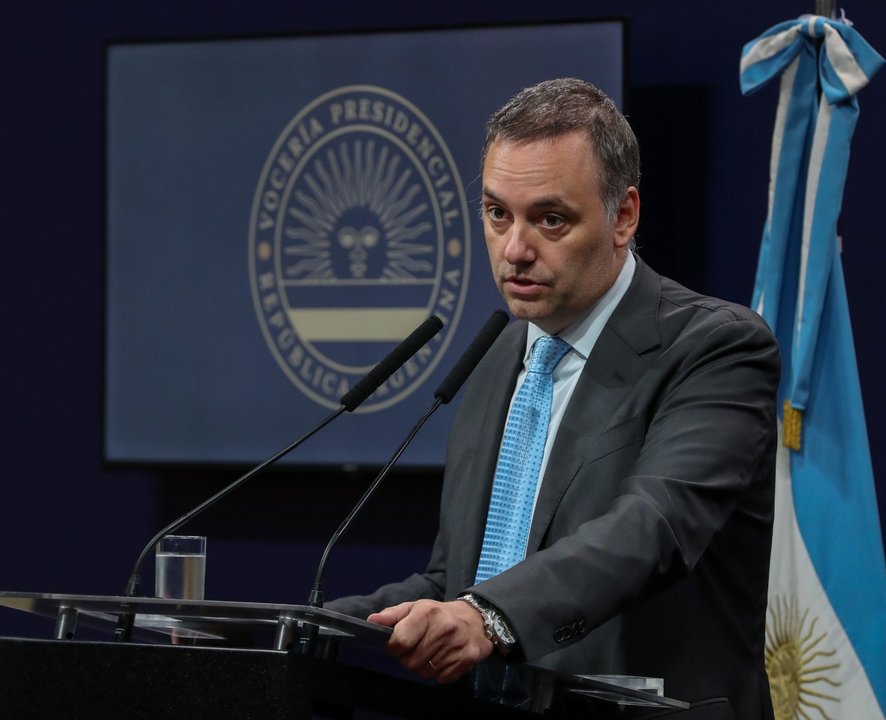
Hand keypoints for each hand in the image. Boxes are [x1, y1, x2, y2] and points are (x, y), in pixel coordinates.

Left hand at [368, 599, 493, 682]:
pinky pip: (441, 679)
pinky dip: (439, 672)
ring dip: (424, 666)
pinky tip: (444, 658)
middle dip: (410, 658)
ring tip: (432, 651)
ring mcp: (457, 645)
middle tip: (418, 647)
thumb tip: (372, 621)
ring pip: (425, 672)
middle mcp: (444, 628)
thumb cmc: (439, 614)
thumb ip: (393, 615)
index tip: (399, 644)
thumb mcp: (416, 608)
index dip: (395, 647)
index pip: (400, 641)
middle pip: (411, 662)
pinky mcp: (468, 659)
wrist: (476, 618)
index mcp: (427, 612)